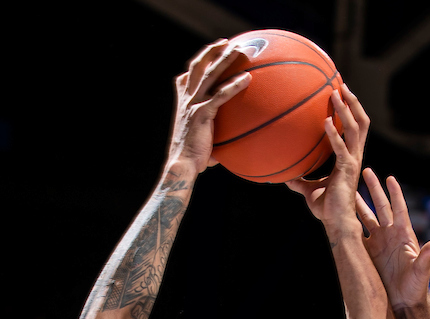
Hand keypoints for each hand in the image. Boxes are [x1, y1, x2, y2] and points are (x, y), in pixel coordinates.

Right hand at [167, 39, 250, 172]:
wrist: (182, 165)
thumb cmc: (192, 159)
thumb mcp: (200, 143)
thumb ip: (211, 138)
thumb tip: (222, 152)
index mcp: (183, 103)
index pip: (186, 78)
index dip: (197, 64)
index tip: (208, 54)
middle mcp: (186, 99)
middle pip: (197, 67)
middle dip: (211, 52)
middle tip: (226, 42)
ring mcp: (193, 105)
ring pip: (209, 75)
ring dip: (224, 60)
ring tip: (238, 49)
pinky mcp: (202, 114)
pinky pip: (220, 95)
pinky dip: (233, 85)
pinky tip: (247, 78)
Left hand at [286, 83, 367, 232]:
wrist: (336, 223)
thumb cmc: (326, 208)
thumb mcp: (308, 190)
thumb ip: (299, 181)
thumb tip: (284, 177)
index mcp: (349, 157)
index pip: (355, 129)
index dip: (352, 111)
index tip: (342, 94)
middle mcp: (355, 156)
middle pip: (361, 123)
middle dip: (353, 103)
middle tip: (342, 85)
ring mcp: (353, 162)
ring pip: (356, 129)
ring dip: (346, 110)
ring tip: (335, 93)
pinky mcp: (347, 170)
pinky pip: (341, 148)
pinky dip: (334, 134)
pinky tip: (326, 122)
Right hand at [356, 168, 429, 308]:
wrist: (403, 302)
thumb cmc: (416, 286)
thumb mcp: (422, 270)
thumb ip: (428, 255)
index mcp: (404, 235)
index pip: (398, 209)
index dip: (394, 193)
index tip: (389, 177)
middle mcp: (391, 235)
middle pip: (381, 207)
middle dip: (373, 189)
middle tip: (365, 171)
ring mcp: (379, 242)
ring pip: (366, 217)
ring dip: (358, 203)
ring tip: (349, 189)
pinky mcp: (368, 252)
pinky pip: (357, 235)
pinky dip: (350, 224)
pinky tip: (341, 214)